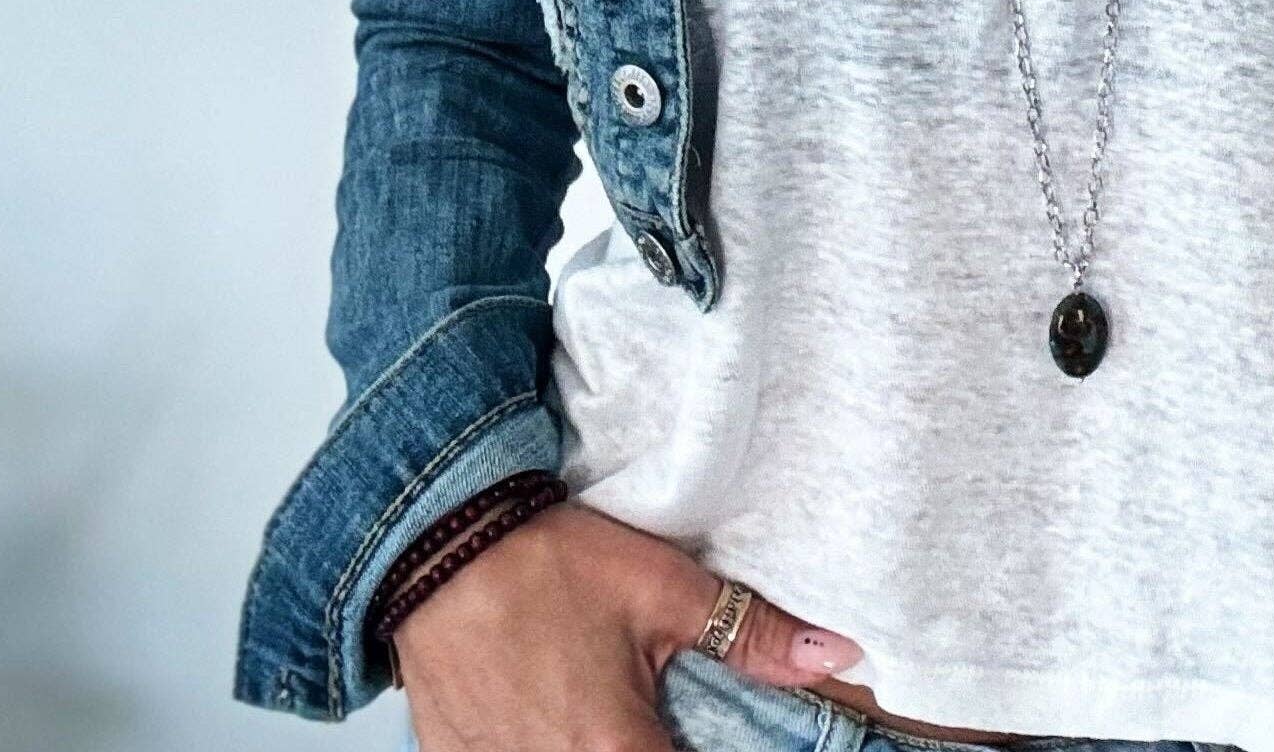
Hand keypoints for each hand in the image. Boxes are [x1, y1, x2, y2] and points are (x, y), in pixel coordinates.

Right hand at [394, 500, 863, 751]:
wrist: (439, 541)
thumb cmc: (549, 562)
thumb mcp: (663, 588)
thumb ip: (751, 635)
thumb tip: (833, 655)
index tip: (711, 735)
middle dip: (655, 745)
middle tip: (654, 712)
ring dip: (599, 744)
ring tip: (601, 703)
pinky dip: (543, 741)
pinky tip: (552, 707)